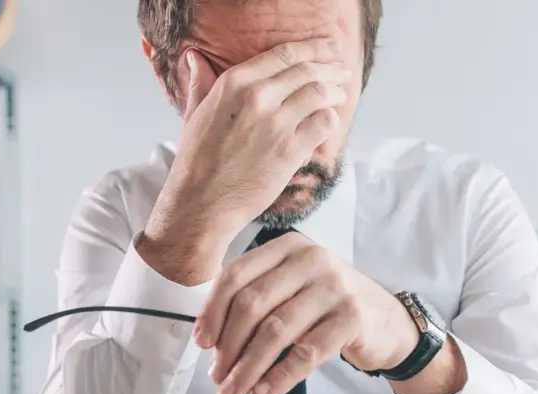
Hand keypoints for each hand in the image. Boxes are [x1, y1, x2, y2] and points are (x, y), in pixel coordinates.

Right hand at [138, 39, 350, 283]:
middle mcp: (257, 97)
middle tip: (343, 71)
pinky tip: (330, 122)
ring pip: (320, 93)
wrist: (202, 202)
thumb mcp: (194, 114)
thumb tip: (194, 58)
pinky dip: (331, 120)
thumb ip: (200, 84)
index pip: (284, 54)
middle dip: (332, 68)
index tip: (329, 48)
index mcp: (234, 82)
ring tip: (341, 94)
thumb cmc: (197, 162)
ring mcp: (275, 124)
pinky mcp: (290, 150)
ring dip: (336, 92)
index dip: (314, 48)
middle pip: (307, 70)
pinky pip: (323, 124)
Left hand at [194, 233, 419, 393]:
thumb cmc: (330, 307)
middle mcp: (311, 259)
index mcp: (288, 247)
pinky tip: (266, 391)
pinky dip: (281, 376)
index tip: (203, 343)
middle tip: (218, 376)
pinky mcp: (351, 318)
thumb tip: (212, 340)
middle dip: (229, 346)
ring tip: (235, 391)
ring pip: (275, 331)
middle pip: (252, 304)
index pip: (236, 275)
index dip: (213, 312)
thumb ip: (258, 299)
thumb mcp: (293, 288)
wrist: (388, 322)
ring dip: (249, 367)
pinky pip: (306, 352)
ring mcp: (334, 287)